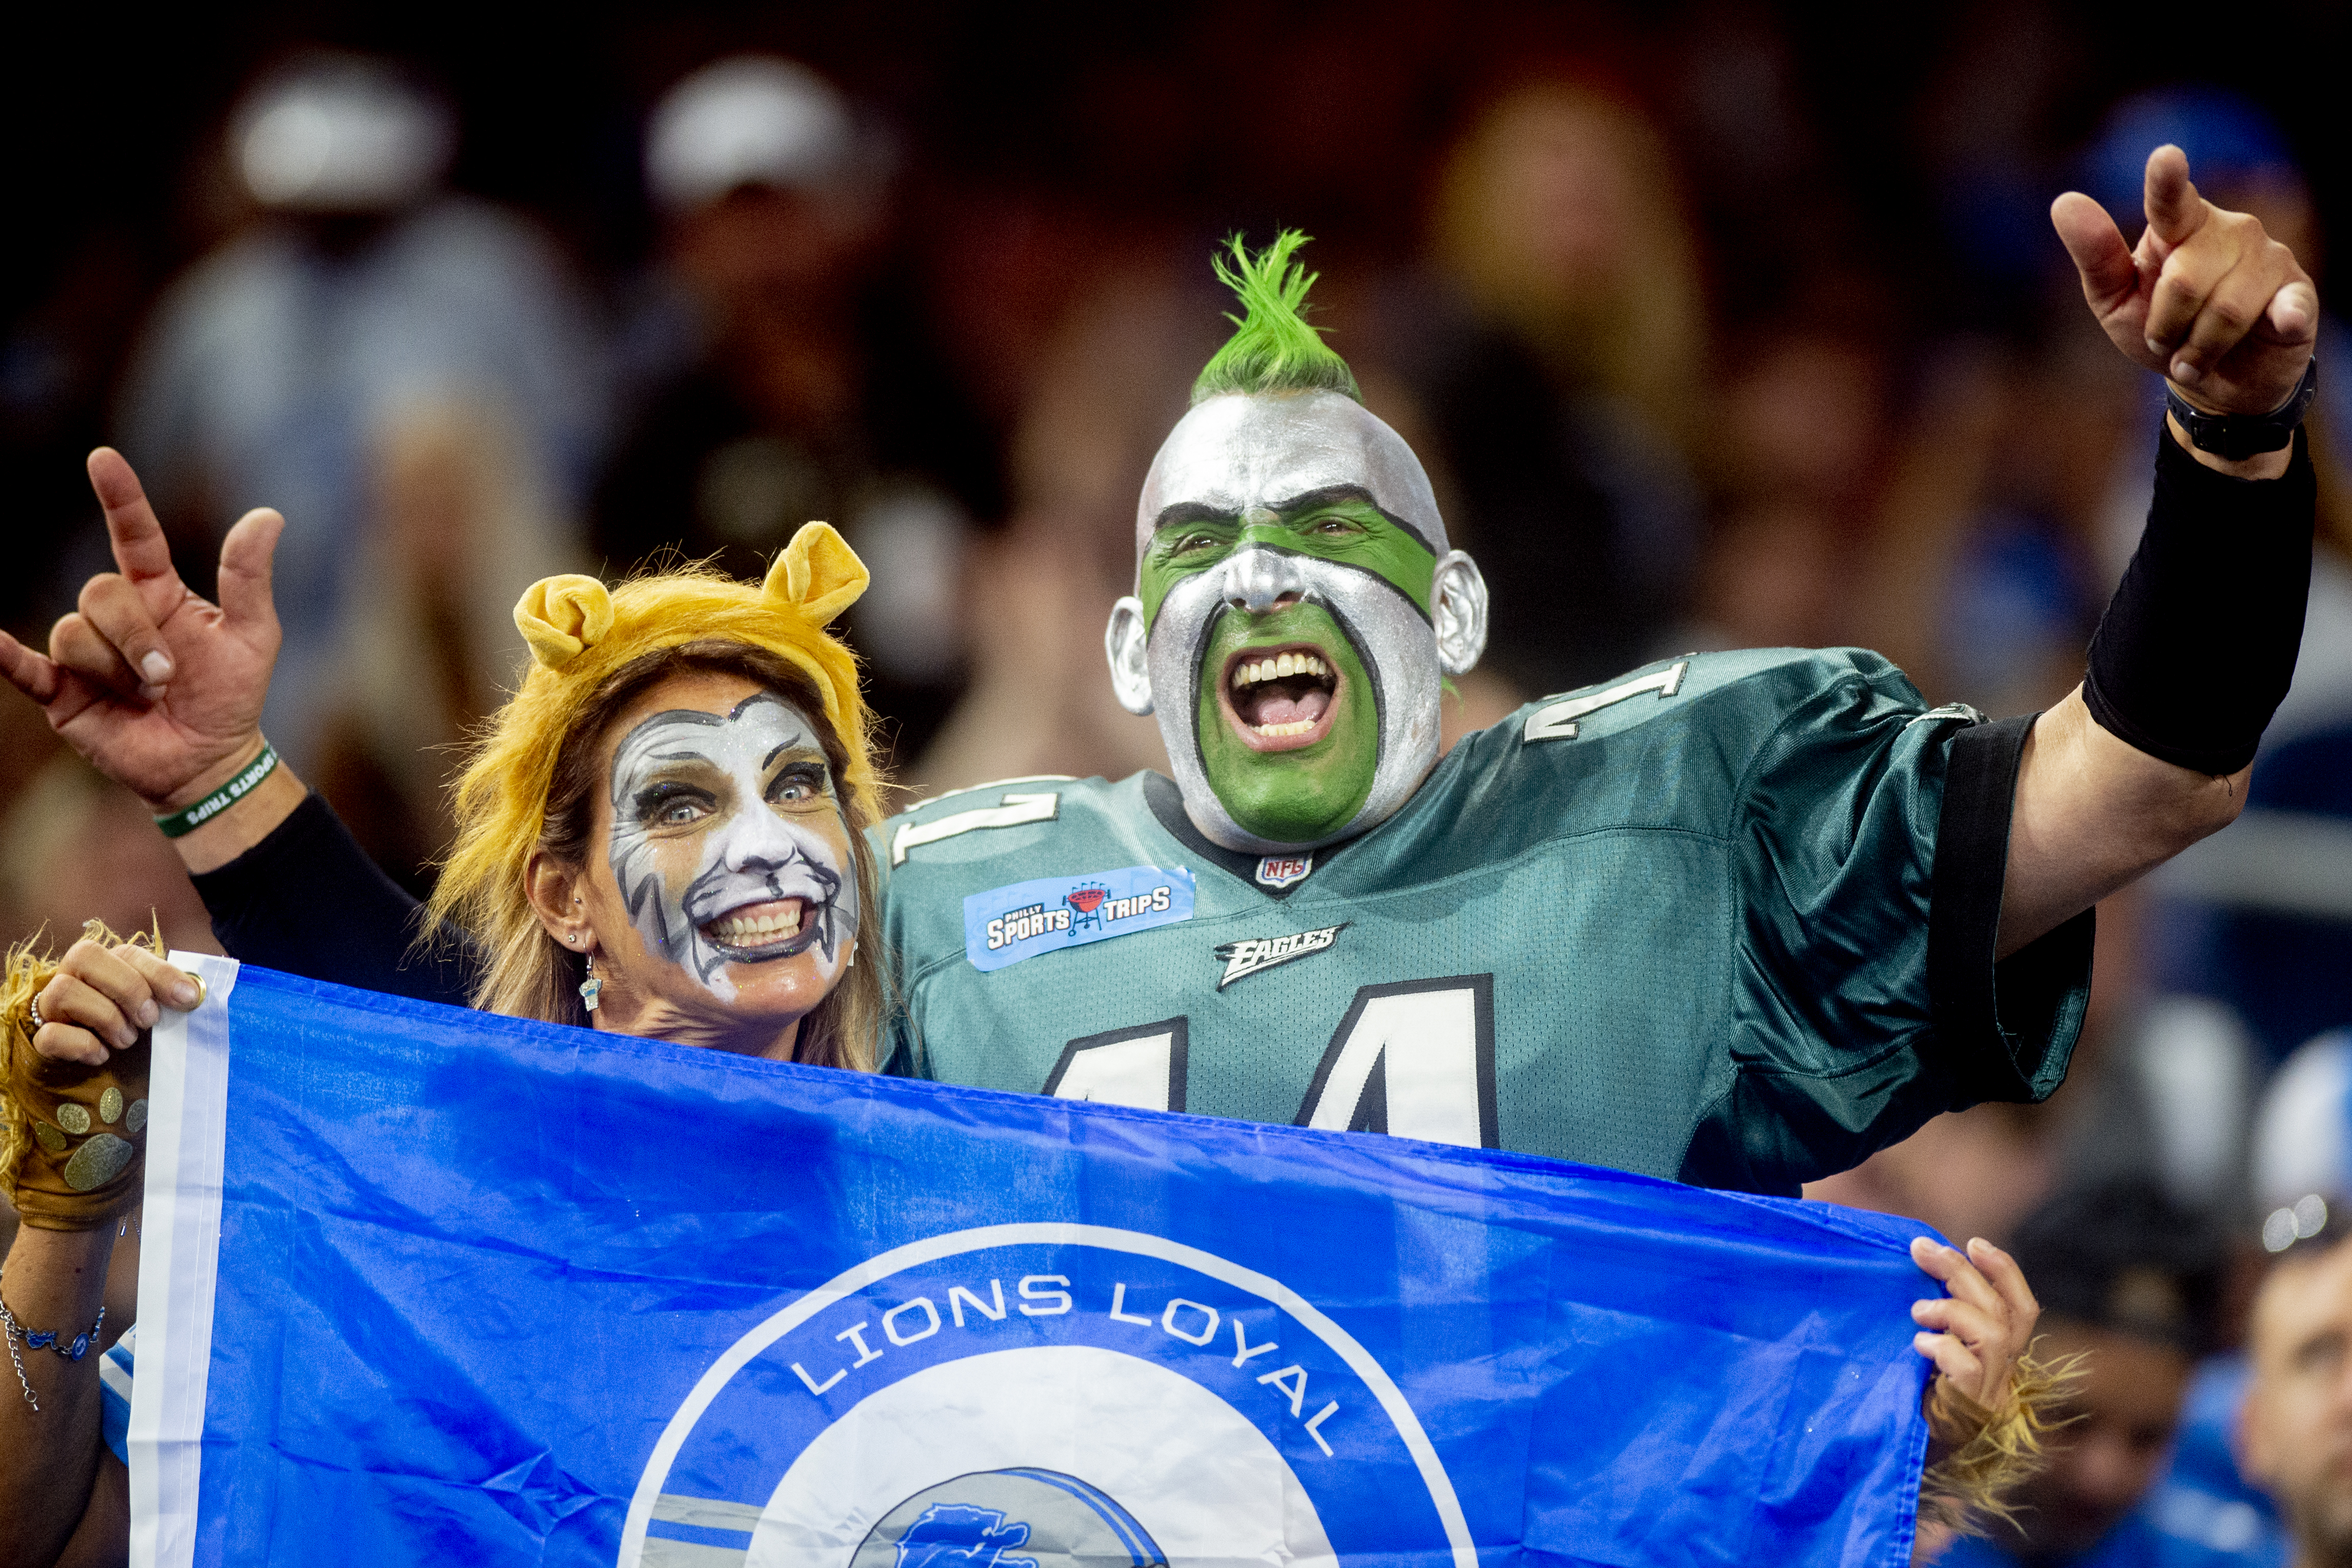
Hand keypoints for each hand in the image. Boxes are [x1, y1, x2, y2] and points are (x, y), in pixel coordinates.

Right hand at [0, 449, 283, 809]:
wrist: (208, 759)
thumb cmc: (231, 694)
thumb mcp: (253, 635)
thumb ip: (249, 577)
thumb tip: (268, 515)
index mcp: (159, 592)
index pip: (134, 534)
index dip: (120, 498)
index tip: (104, 459)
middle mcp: (116, 615)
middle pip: (100, 593)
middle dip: (135, 636)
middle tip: (167, 676)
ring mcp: (84, 651)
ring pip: (75, 634)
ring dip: (116, 669)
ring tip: (147, 697)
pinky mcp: (61, 692)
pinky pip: (25, 667)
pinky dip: (5, 657)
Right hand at [30, 937, 202, 1068]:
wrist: (98, 1067)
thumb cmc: (131, 1026)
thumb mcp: (153, 1006)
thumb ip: (169, 994)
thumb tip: (193, 993)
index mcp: (104, 962)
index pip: (127, 952)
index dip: (160, 973)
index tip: (187, 999)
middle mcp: (72, 976)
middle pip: (84, 955)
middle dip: (127, 988)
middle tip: (149, 1019)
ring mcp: (51, 1006)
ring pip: (63, 991)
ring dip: (105, 1017)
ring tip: (127, 1039)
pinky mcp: (41, 1037)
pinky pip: (50, 1035)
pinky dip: (82, 1045)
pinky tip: (101, 1055)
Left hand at [1909, 1235, 2038, 1413]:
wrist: (1903, 1457)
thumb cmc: (1913, 1398)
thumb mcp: (1933, 1352)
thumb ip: (1944, 1319)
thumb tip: (1929, 1263)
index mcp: (2001, 1361)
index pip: (2023, 1310)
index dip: (2006, 1272)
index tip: (1974, 1242)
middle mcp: (2005, 1377)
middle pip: (2002, 1312)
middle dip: (1961, 1271)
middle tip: (1921, 1249)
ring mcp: (1991, 1396)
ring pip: (1994, 1334)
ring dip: (1952, 1309)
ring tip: (1918, 1311)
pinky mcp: (1971, 1412)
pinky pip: (1967, 1366)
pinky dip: (1941, 1346)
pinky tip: (1919, 1344)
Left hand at [2053, 144, 2318, 415]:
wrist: (2218, 379)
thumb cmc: (2163, 330)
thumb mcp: (2116, 300)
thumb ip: (2096, 255)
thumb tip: (2064, 201)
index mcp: (2181, 227)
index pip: (2171, 201)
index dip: (2168, 182)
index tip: (2165, 158)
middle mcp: (2229, 231)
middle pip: (2186, 281)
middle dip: (2166, 326)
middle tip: (2166, 342)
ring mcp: (2268, 258)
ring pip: (2226, 310)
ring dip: (2199, 349)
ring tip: (2196, 355)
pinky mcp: (2297, 292)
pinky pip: (2289, 307)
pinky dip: (2285, 317)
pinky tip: (2283, 321)